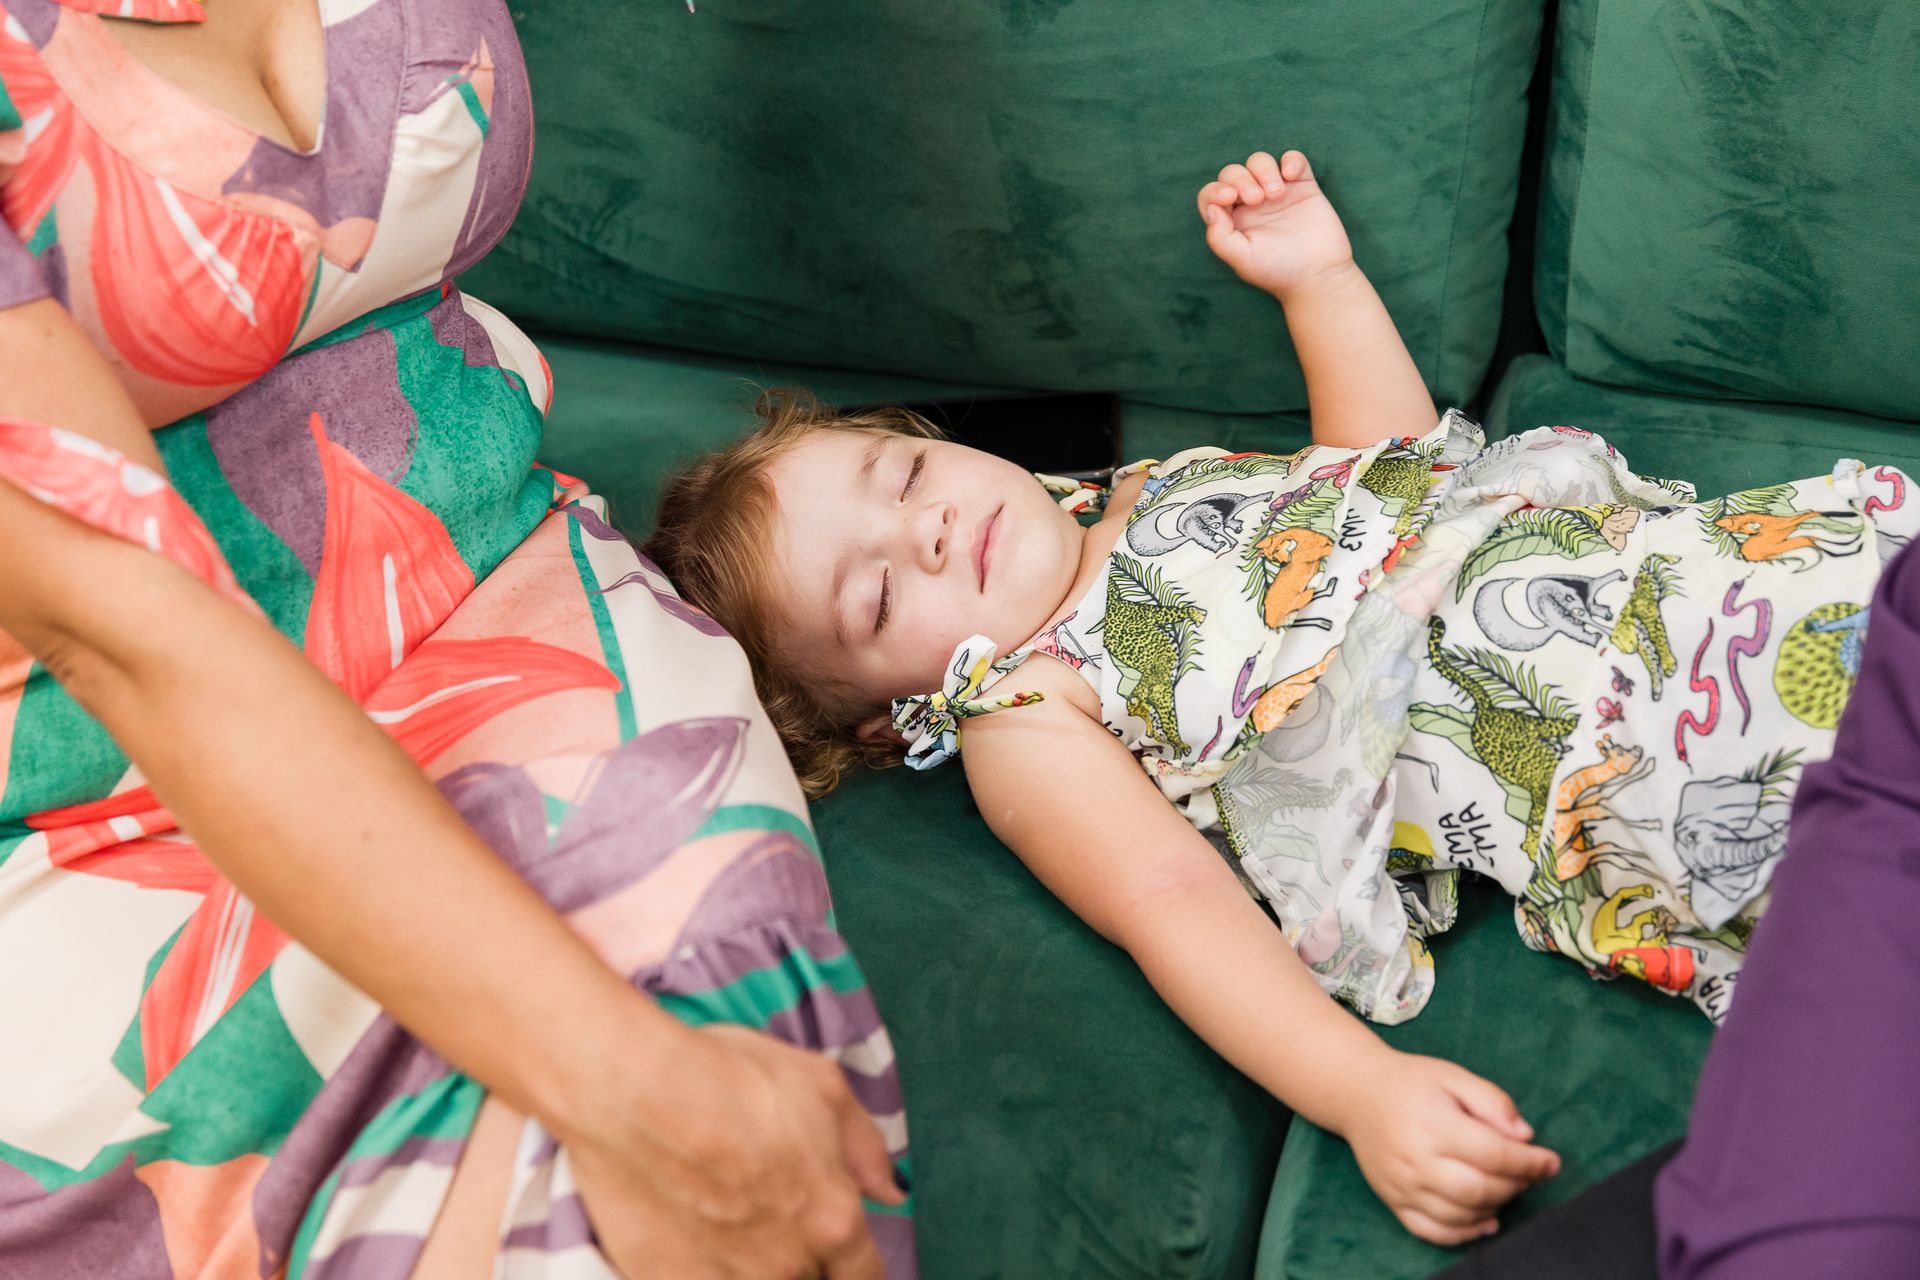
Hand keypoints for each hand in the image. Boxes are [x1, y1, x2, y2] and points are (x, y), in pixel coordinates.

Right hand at [565, 1022, 906, 1277]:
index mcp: (832, 1220)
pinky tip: (690, 1237)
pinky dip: (704, 1269)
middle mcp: (787, 1264)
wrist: (634, 1091)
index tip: (841, 1253)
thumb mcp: (821, 1087)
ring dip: (756, 1266)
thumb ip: (864, 1147)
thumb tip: (890, 1190)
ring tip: (731, 1224)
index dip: (854, 1264)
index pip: (865, 1276)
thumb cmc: (728, 1077)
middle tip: (775, 1217)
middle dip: (807, 1260)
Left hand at [1196, 150, 1354, 302]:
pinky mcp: (1303, 186)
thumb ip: (1219, 236)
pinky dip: (1291, 160)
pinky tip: (1292, 176)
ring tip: (1276, 193)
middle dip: (1242, 179)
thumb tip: (1212, 208)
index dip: (1215, 190)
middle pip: (1234, 172)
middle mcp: (1250, 204)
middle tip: (1257, 200)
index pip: (1211, 195)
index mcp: (1231, 220)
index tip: (1229, 197)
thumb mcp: (1242, 259)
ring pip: (1260, 162)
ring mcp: (1277, 192)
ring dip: (1264, 170)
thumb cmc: (1278, 270)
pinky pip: (1293, 159)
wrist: (1319, 274)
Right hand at [1339, 1052, 1560, 1245]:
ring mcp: (1402, 1185)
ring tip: (1507, 1187)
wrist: (1356, 1093)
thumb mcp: (1453, 1076)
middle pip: (1480, 1189)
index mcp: (1433, 1123)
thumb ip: (1492, 1101)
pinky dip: (1465, 1233)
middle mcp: (1415, 1159)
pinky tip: (1486, 1219)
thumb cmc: (1411, 1082)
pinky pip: (1433, 1231)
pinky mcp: (1393, 1201)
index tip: (1552, 1162)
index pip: (1494, 1154)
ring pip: (1461, 1214)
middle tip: (1529, 1174)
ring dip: (1496, 1207)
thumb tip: (1525, 1137)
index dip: (1530, 1162)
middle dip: (1517, 1185)